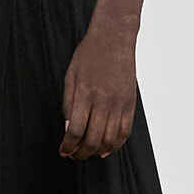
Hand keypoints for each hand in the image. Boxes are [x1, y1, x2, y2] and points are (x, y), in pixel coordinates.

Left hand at [60, 21, 137, 158]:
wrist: (114, 38)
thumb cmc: (89, 55)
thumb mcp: (70, 76)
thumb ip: (69, 104)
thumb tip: (69, 130)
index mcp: (85, 94)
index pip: (76, 130)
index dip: (68, 146)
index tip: (63, 151)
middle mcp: (103, 101)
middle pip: (92, 139)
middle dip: (80, 153)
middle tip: (73, 155)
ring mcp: (119, 103)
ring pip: (109, 139)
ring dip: (96, 151)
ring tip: (87, 153)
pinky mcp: (130, 103)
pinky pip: (125, 131)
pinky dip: (116, 145)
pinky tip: (106, 149)